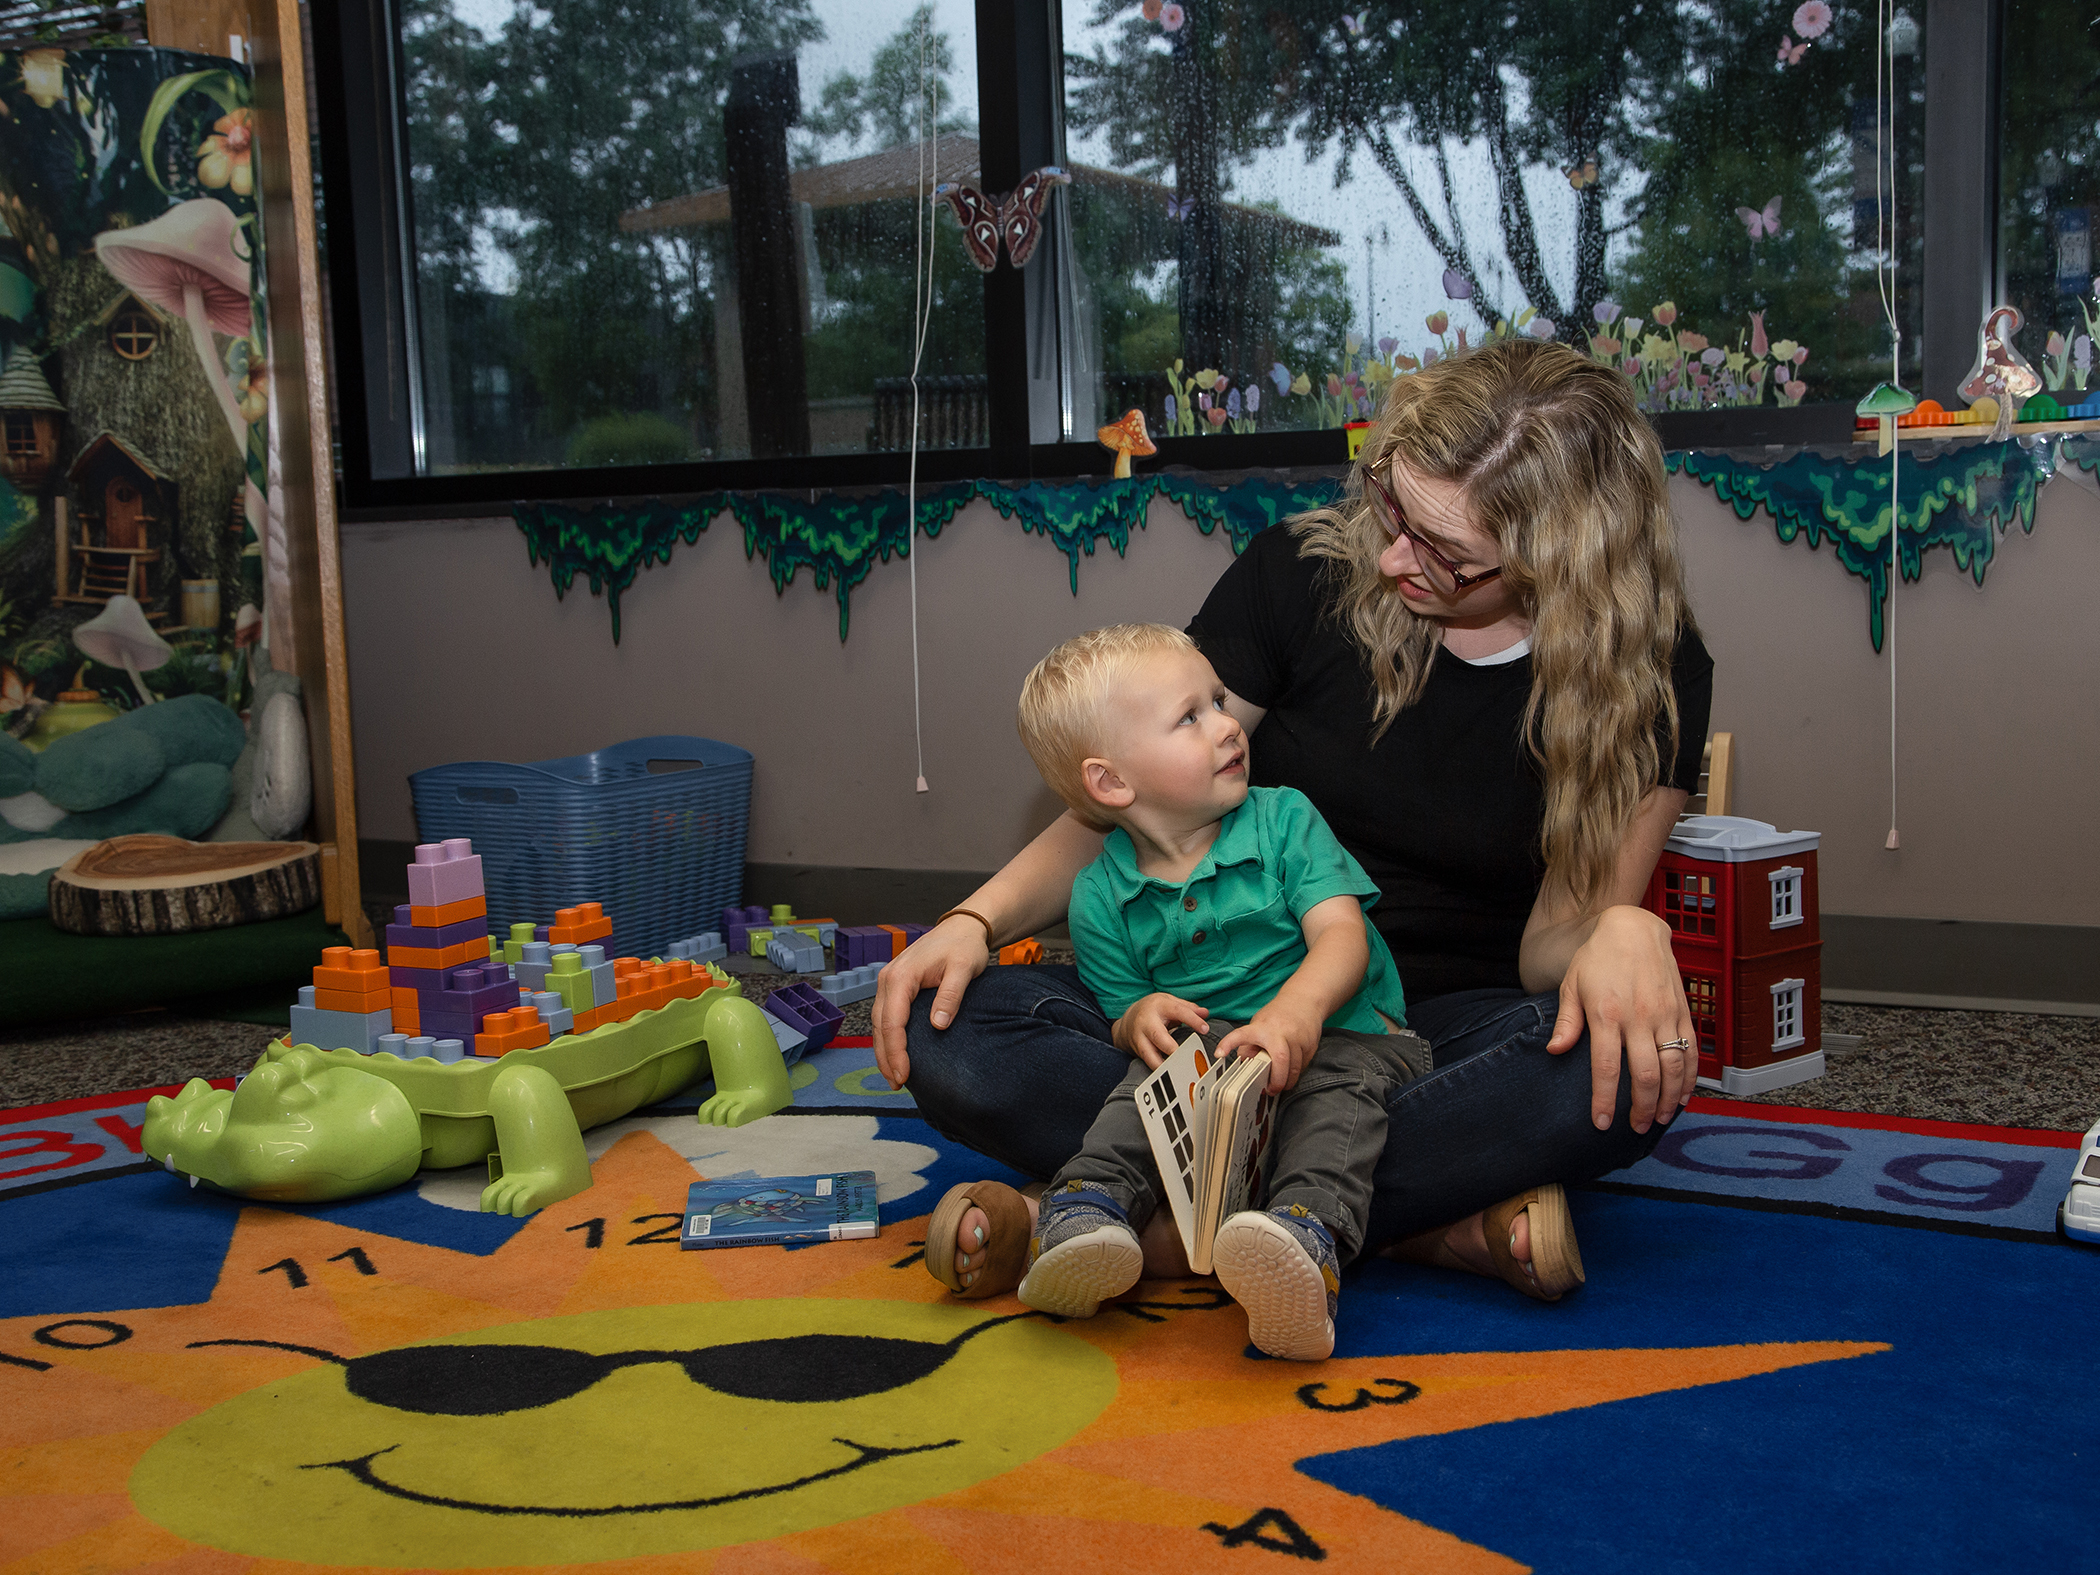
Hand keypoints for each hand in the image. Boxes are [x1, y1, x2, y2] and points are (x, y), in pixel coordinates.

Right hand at [873, 915, 990, 1089]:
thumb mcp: (964, 968)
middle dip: (886, 1057)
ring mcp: (888, 982)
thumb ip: (950, 996)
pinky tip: (895, 1053)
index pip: (892, 1022)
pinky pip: (885, 1016)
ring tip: (894, 1076)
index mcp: (901, 976)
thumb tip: (938, 1025)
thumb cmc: (963, 945)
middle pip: (879, 1026)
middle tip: (897, 1084)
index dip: (896, 1052)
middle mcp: (887, 979)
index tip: (904, 1075)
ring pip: (878, 1023)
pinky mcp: (895, 987)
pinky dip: (887, 1038)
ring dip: (884, 1050)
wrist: (962, 927)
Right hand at [1115, 993, 1209, 1067]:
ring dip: (1163, 1064)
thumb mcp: (1170, 1002)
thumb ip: (1188, 1008)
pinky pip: (1148, 1062)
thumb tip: (1205, 1013)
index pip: (1177, 1011)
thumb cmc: (1154, 1010)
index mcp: (1159, 1006)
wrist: (1129, 1019)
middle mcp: (1147, 1022)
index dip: (1192, 1020)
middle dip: (1171, 1047)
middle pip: (1158, 1035)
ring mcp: (1140, 1038)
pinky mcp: (1138, 1051)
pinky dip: (1158, 1070)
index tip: (1205, 1029)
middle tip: (1187, 1056)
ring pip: (1148, 1053)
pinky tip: (1170, 1077)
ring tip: (1178, 1072)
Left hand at [1216, 998, 1324, 1092]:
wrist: (1304, 1000)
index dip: (1228, 1043)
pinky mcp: (1310, 1044)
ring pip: (1295, 1067)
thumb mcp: (1258, 1024)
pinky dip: (1297, 1073)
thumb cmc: (1278, 1015)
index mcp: (1261, 1027)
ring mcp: (1297, 1038)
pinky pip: (1304, 1065)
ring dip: (1288, 1081)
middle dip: (1277, 1080)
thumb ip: (1249, 1044)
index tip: (1219, 1054)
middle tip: (1271, 1090)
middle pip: (1280, 1060)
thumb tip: (1242, 1064)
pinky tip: (1292, 1072)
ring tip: (1281, 1085)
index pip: (1241, 1035)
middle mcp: (1279, 1032)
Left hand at [1545, 905, 1699, 1132]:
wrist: (1634, 929)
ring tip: (1658, 1120)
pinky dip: (1689, 1079)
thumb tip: (1555, 1051)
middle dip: (1641, 1108)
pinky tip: (1683, 1097)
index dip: (1605, 1099)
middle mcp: (1639, 1018)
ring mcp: (1665, 1016)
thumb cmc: (1597, 958)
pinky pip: (1691, 1051)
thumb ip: (1567, 1022)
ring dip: (1668, 1099)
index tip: (1602, 1123)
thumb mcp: (1572, 985)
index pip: (1607, 1068)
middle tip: (1635, 1128)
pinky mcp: (1683, 1012)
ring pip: (1673, 1068)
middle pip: (1645, 1075)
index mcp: (1606, 1014)